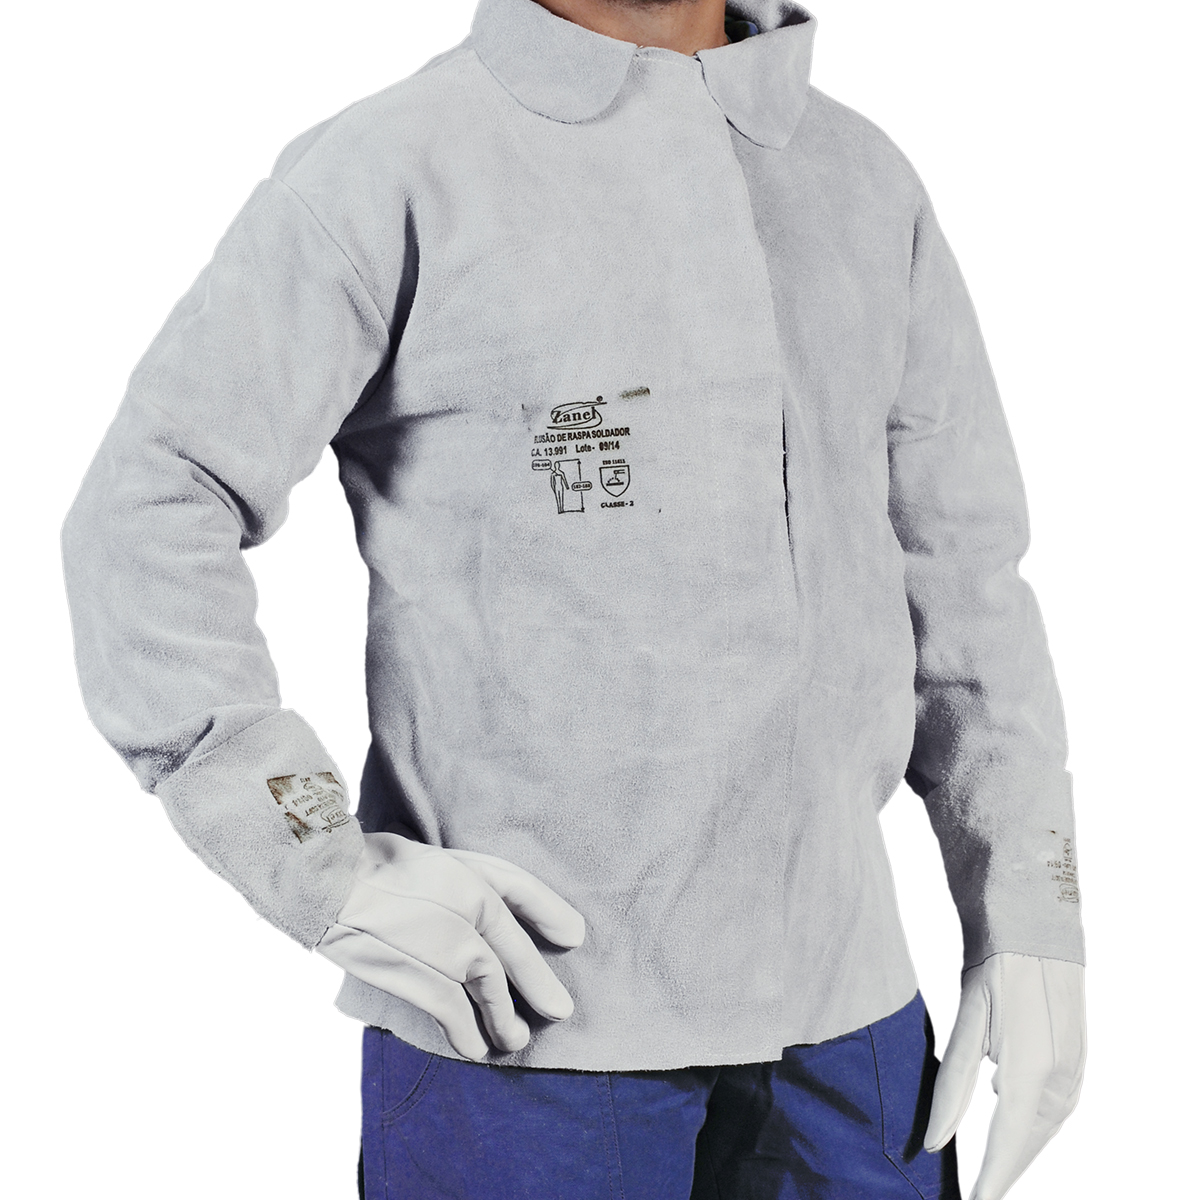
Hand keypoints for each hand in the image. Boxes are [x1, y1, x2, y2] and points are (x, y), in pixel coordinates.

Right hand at [316, 832, 585, 1059]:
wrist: (329, 883)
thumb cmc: (382, 867)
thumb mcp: (440, 857)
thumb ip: (482, 878)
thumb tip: (526, 905)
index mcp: (473, 875)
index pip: (524, 894)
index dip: (552, 916)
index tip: (575, 937)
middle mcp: (469, 910)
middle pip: (514, 955)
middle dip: (540, 985)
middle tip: (559, 1010)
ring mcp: (447, 946)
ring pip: (489, 990)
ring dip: (505, 1019)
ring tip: (516, 1039)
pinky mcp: (419, 977)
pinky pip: (453, 1013)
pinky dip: (467, 1033)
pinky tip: (475, 1048)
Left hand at [925, 952, 1084, 1199]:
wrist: (1037, 927)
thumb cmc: (996, 970)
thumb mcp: (965, 1025)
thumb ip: (951, 1089)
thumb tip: (933, 1143)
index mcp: (1031, 1074)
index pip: (1006, 1148)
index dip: (989, 1183)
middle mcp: (1060, 1081)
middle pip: (1028, 1147)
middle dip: (1002, 1173)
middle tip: (975, 1194)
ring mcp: (1075, 1072)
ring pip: (1043, 1132)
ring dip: (1017, 1152)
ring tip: (989, 1172)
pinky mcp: (1078, 1063)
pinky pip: (1054, 1112)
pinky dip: (1030, 1127)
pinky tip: (1009, 1124)